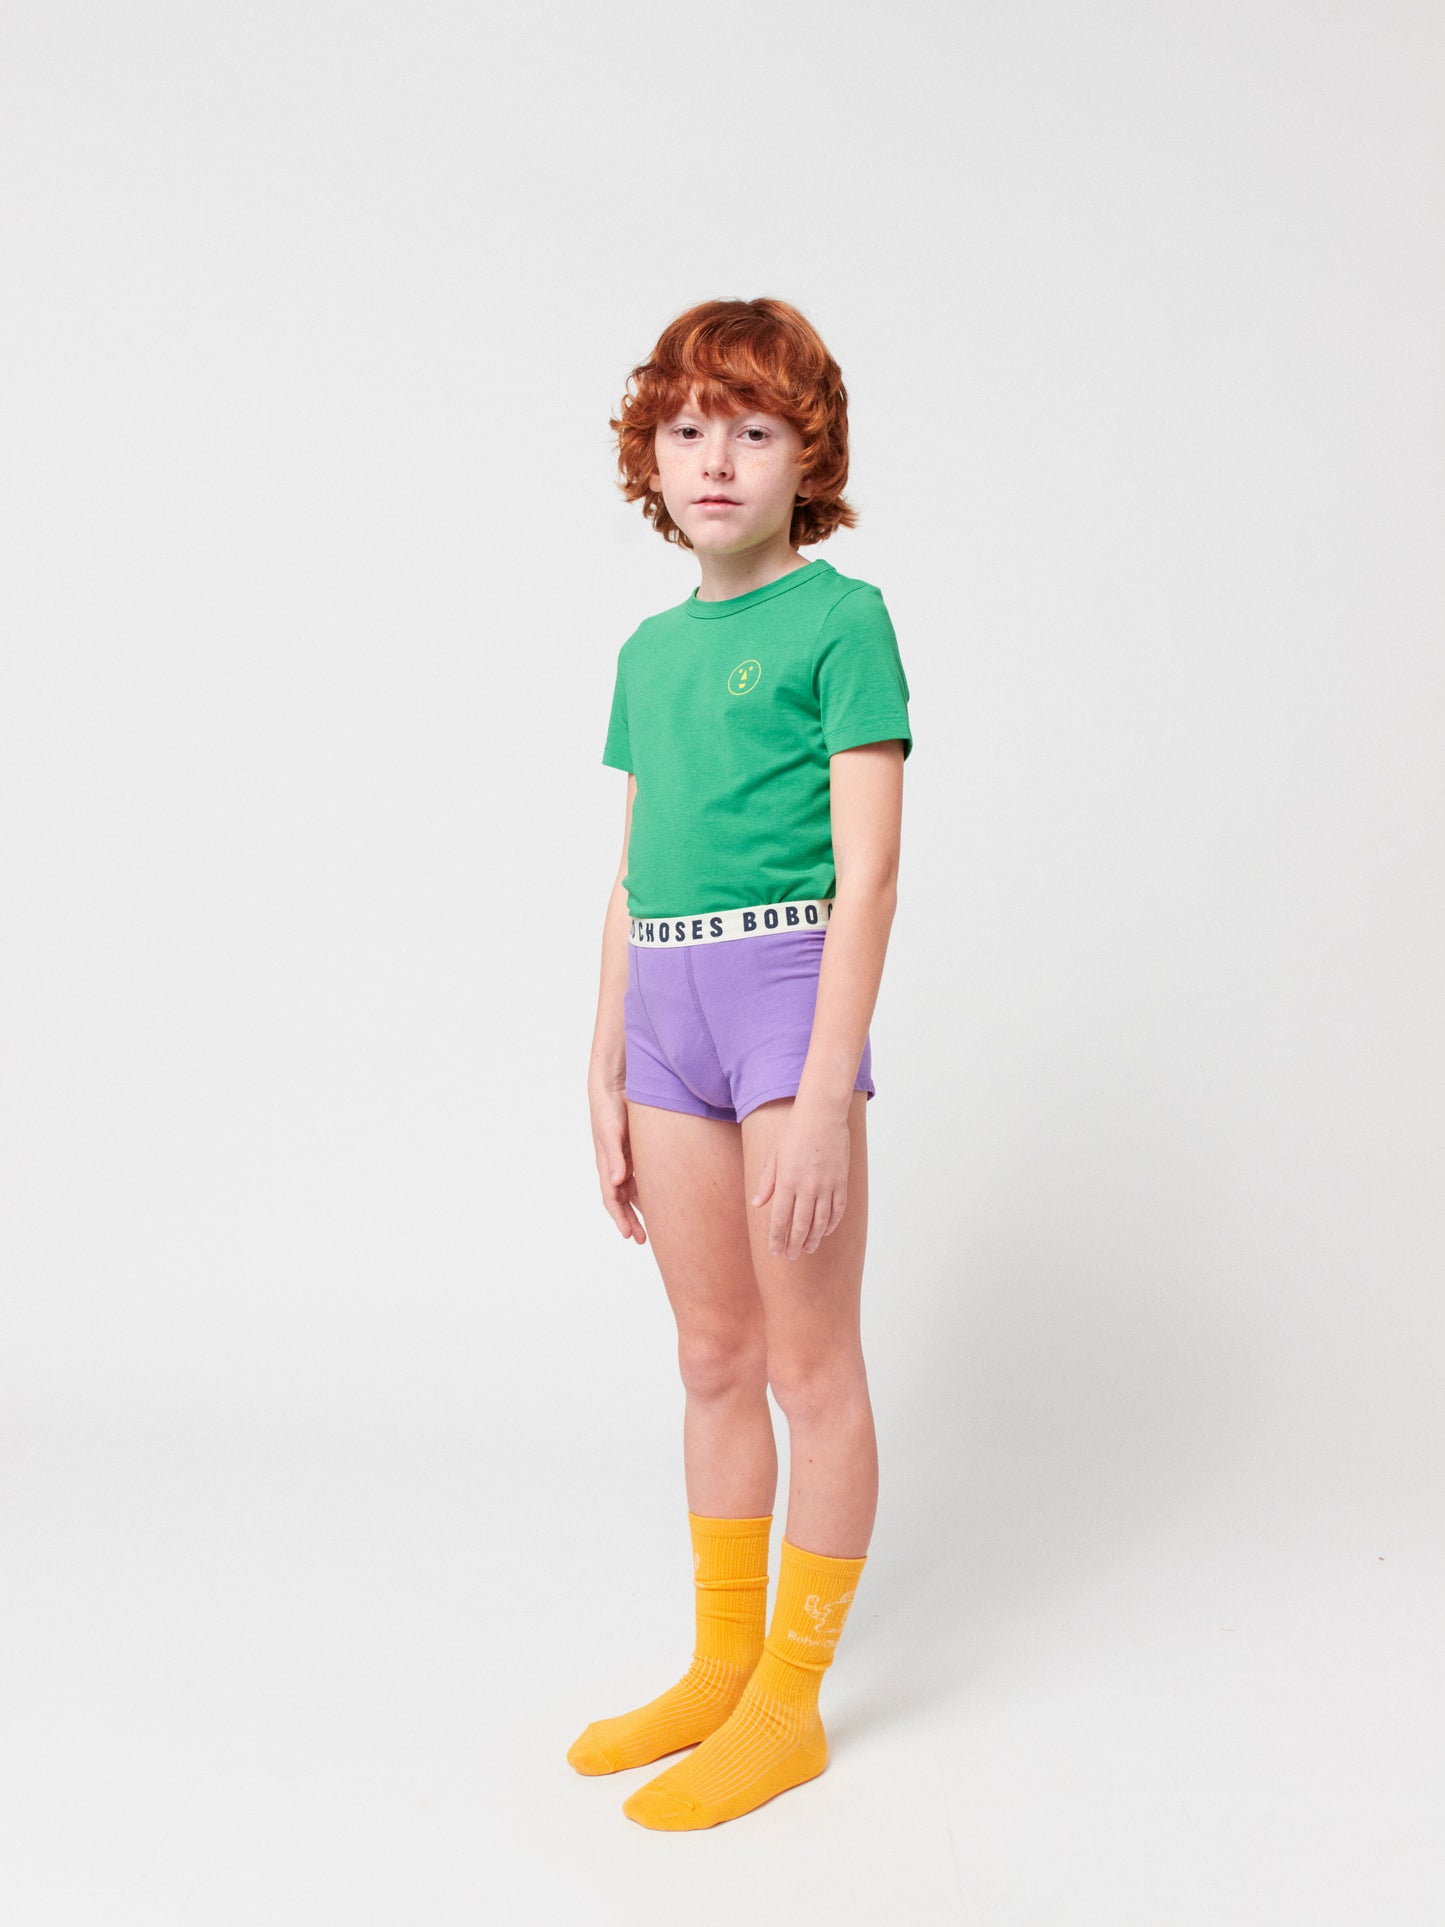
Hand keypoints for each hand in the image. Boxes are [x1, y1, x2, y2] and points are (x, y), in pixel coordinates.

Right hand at [591, 1083, 645, 1243]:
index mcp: (606, 1164)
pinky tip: (660, 1199)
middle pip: (622, 1201)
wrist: (615, 1086)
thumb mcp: (612, 1132)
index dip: (619, 1218)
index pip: (611, 1198)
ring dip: (640, 1209)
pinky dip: (647, 1191)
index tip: (629, 1235)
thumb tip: (616, 1182)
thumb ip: (614, 1156)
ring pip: (632, 1192)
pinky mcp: (635, 1150)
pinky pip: (641, 1177)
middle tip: (641, 1240)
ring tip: (652, 1227)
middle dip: (630, 1221)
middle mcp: (615, 1166)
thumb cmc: (609, 1108)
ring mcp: (625, 1159)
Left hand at [752, 1098, 850, 1260]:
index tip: (774, 1251)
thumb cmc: (794, 1132)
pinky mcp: (841, 1181)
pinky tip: (827, 1231)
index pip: (780, 1219)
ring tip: (808, 1250)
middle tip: (790, 1257)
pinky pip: (838, 1209)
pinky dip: (832, 1223)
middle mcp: (807, 1187)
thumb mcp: (774, 1155)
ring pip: (821, 1221)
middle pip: (801, 1225)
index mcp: (787, 1182)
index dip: (777, 1238)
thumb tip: (757, 1203)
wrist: (822, 1115)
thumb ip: (766, 1182)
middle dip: (794, 1244)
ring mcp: (826, 1185)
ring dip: (814, 1239)